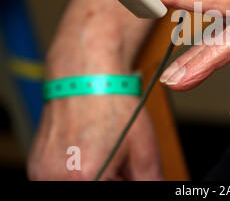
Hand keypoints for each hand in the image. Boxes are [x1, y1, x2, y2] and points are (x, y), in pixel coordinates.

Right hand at [28, 96, 161, 180]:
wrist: (86, 77)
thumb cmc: (113, 106)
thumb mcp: (144, 146)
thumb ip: (150, 179)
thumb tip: (156, 188)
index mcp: (86, 178)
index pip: (117, 193)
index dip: (126, 181)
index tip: (130, 172)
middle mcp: (57, 179)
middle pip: (94, 191)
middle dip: (113, 181)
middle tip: (121, 164)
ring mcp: (41, 174)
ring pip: (80, 187)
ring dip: (95, 179)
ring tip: (104, 156)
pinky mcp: (35, 168)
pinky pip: (60, 181)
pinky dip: (76, 175)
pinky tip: (87, 154)